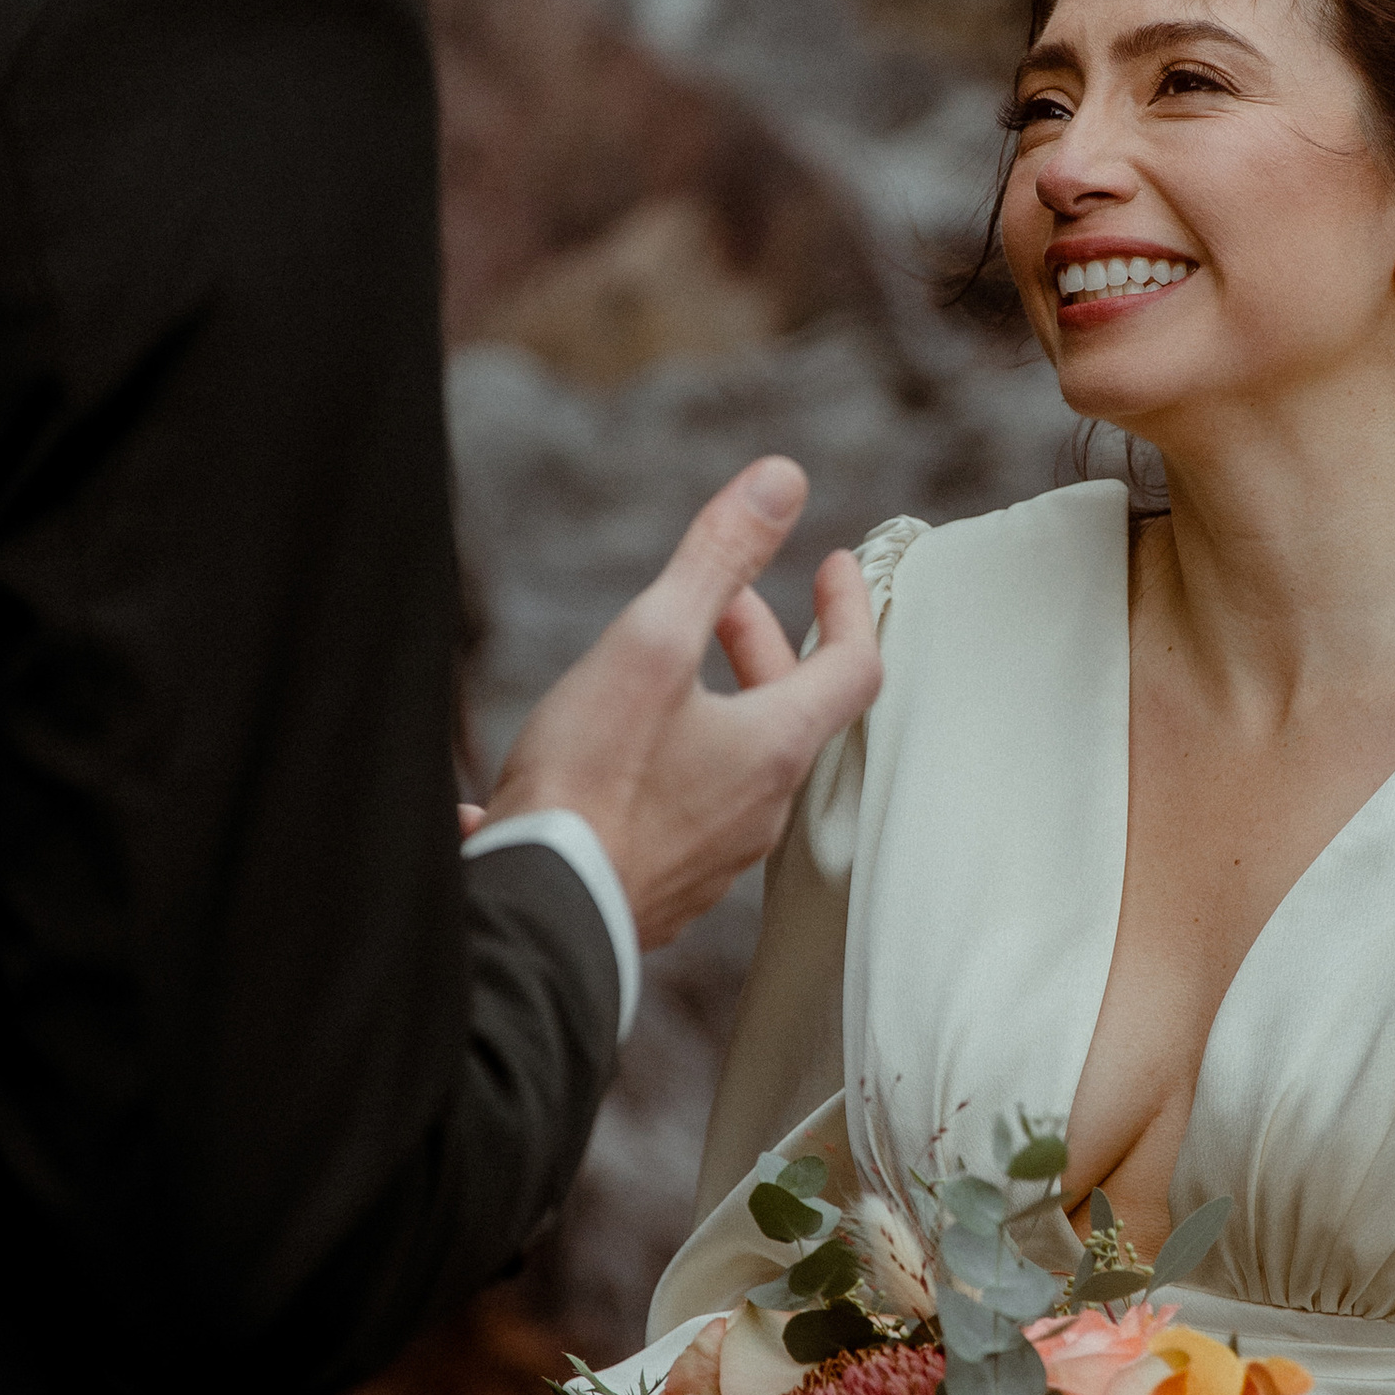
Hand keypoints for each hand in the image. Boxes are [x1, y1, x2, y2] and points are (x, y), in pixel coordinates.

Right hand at [485, 456, 882, 949]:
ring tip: (660, 666)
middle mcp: (761, 808)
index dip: (849, 609)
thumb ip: (718, 559)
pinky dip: (669, 758)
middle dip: (762, 645)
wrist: (539, 914)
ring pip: (738, 761)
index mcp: (776, 748)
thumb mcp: (653, 642)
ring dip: (717, 701)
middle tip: (728, 602)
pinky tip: (601, 750)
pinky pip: (685, 808)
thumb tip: (782, 480)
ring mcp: (716, 856)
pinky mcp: (667, 885)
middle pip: (790, 713)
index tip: (832, 567)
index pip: (855, 668)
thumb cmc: (592, 781)